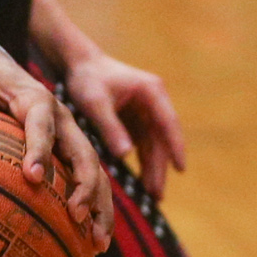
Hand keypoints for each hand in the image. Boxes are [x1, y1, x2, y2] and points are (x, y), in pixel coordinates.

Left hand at [0, 36, 111, 250]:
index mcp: (30, 96)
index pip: (40, 122)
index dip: (40, 149)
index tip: (33, 178)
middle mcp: (58, 116)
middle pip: (81, 150)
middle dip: (83, 183)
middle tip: (75, 216)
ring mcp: (67, 135)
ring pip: (93, 169)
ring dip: (99, 203)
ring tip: (97, 240)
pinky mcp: (68, 152)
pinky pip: (88, 180)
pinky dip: (97, 207)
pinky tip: (94, 242)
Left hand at [61, 53, 186, 197]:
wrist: (76, 61)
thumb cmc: (86, 78)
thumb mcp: (95, 102)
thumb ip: (110, 127)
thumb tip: (127, 154)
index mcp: (152, 92)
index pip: (168, 124)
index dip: (175, 147)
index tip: (180, 169)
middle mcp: (154, 101)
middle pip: (161, 138)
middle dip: (160, 166)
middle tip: (158, 195)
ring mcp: (146, 110)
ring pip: (153, 143)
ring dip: (153, 166)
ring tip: (153, 194)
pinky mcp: (135, 117)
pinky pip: (142, 142)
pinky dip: (142, 159)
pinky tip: (141, 180)